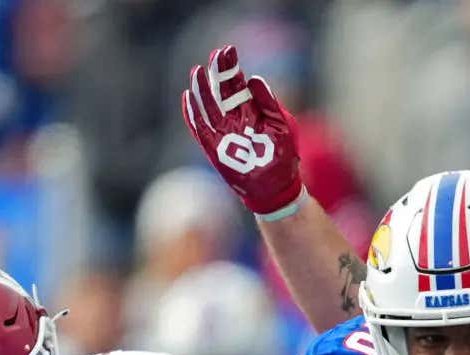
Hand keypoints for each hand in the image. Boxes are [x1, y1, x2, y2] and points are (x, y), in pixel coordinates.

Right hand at [182, 44, 304, 216]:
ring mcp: (224, 133)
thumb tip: (254, 78)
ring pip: (209, 106)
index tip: (227, 51)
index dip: (231, 68)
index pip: (237, 84)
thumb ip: (268, 102)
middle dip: (218, 73)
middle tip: (215, 55)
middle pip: (222, 91)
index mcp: (251, 111)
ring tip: (197, 71)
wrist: (277, 188)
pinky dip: (193, 115)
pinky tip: (187, 98)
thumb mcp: (281, 125)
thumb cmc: (282, 157)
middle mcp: (235, 119)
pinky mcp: (215, 149)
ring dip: (202, 89)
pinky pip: (200, 129)